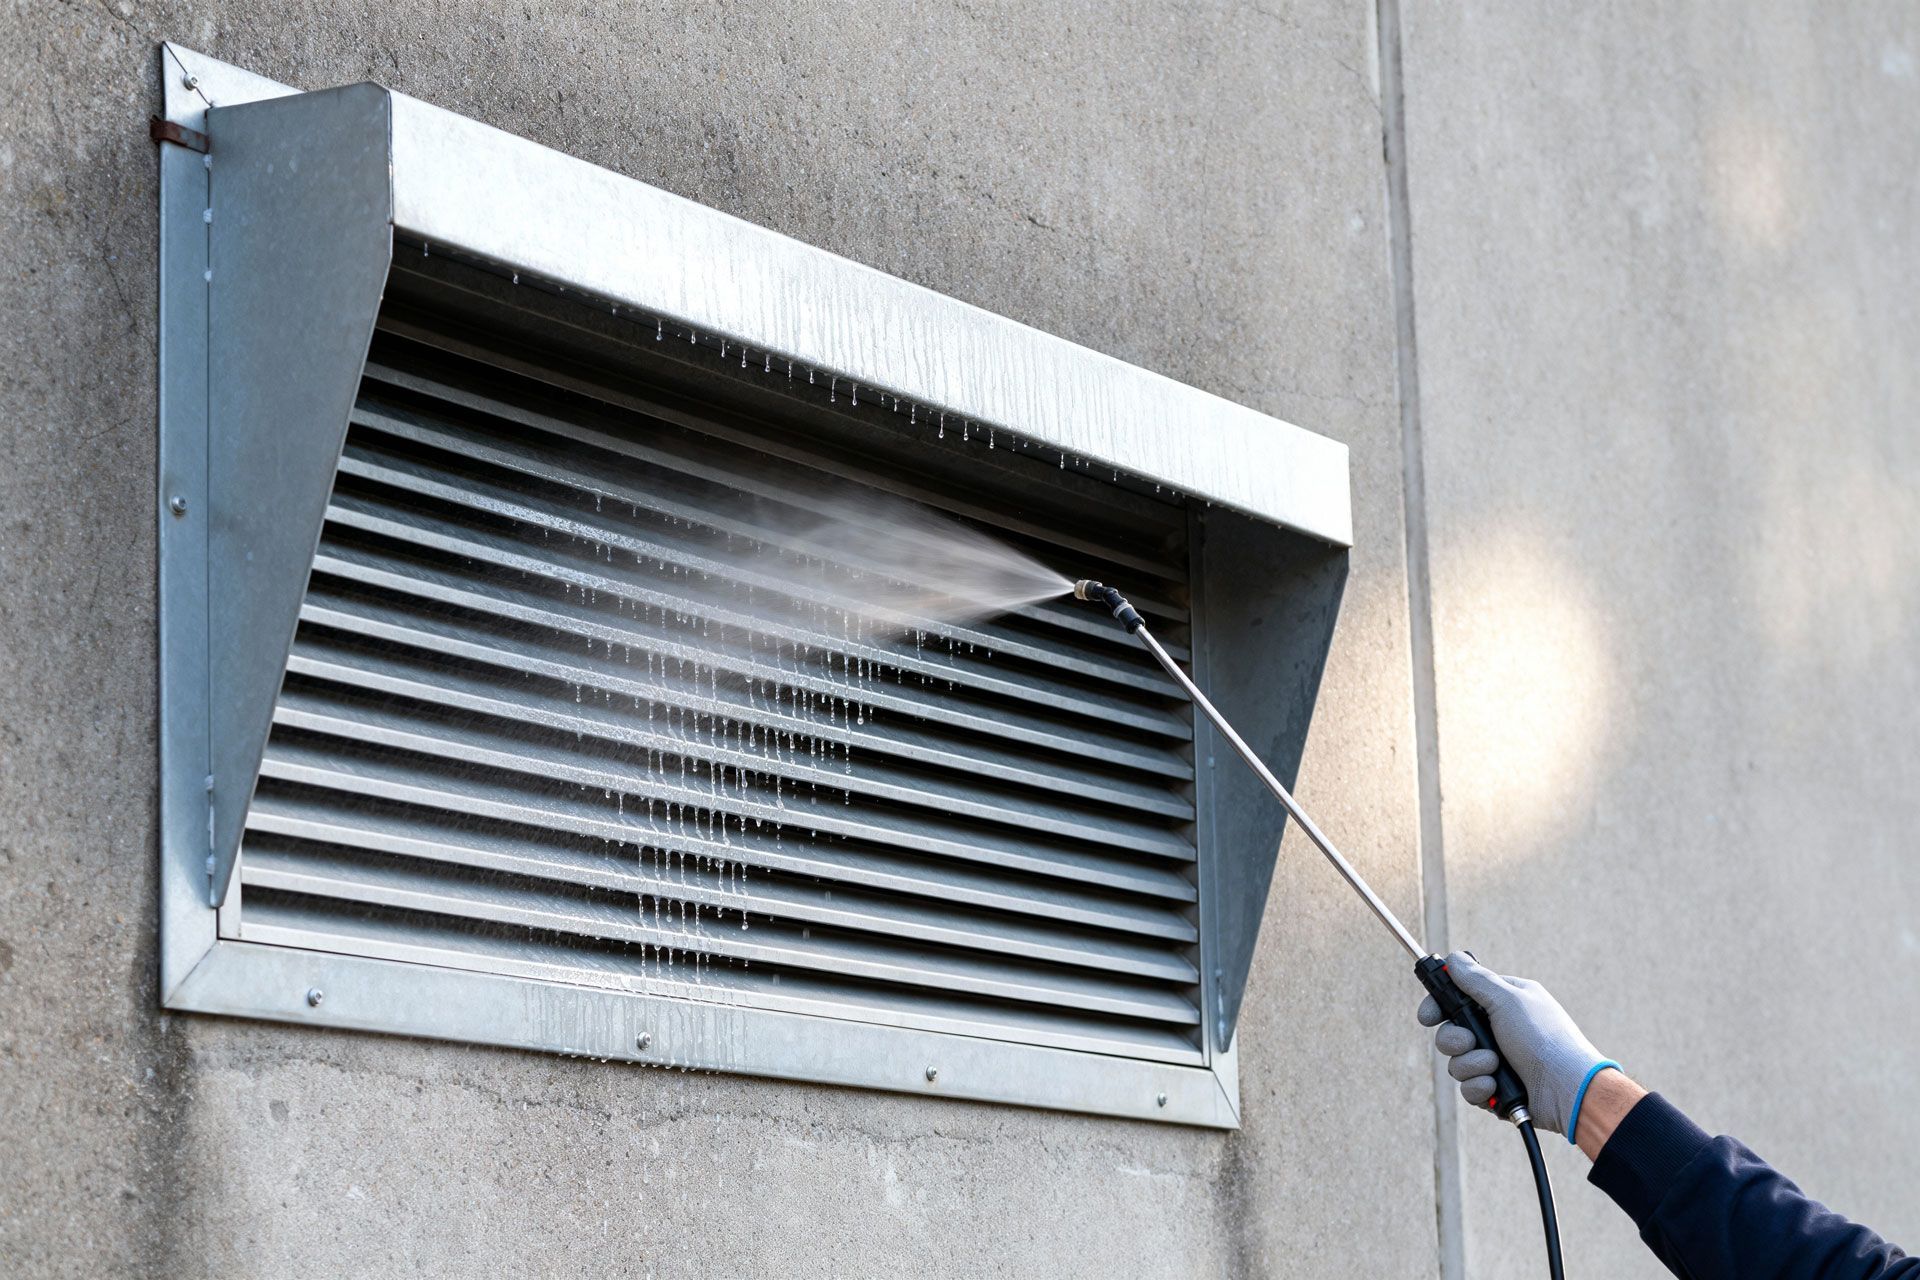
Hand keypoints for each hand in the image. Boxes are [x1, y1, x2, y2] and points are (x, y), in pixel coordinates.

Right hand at [1416, 952, 1612, 1135]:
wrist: (1567, 1088)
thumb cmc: (1543, 1038)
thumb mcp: (1508, 1000)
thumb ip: (1476, 979)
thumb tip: (1454, 958)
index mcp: (1502, 1004)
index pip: (1458, 1000)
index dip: (1438, 1007)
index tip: (1427, 1016)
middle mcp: (1498, 1031)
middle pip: (1450, 1033)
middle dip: (1454, 1039)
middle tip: (1469, 1041)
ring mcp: (1496, 1062)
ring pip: (1456, 1063)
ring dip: (1471, 1064)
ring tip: (1494, 1065)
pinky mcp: (1496, 1089)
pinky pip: (1469, 1088)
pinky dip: (1480, 1087)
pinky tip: (1495, 1086)